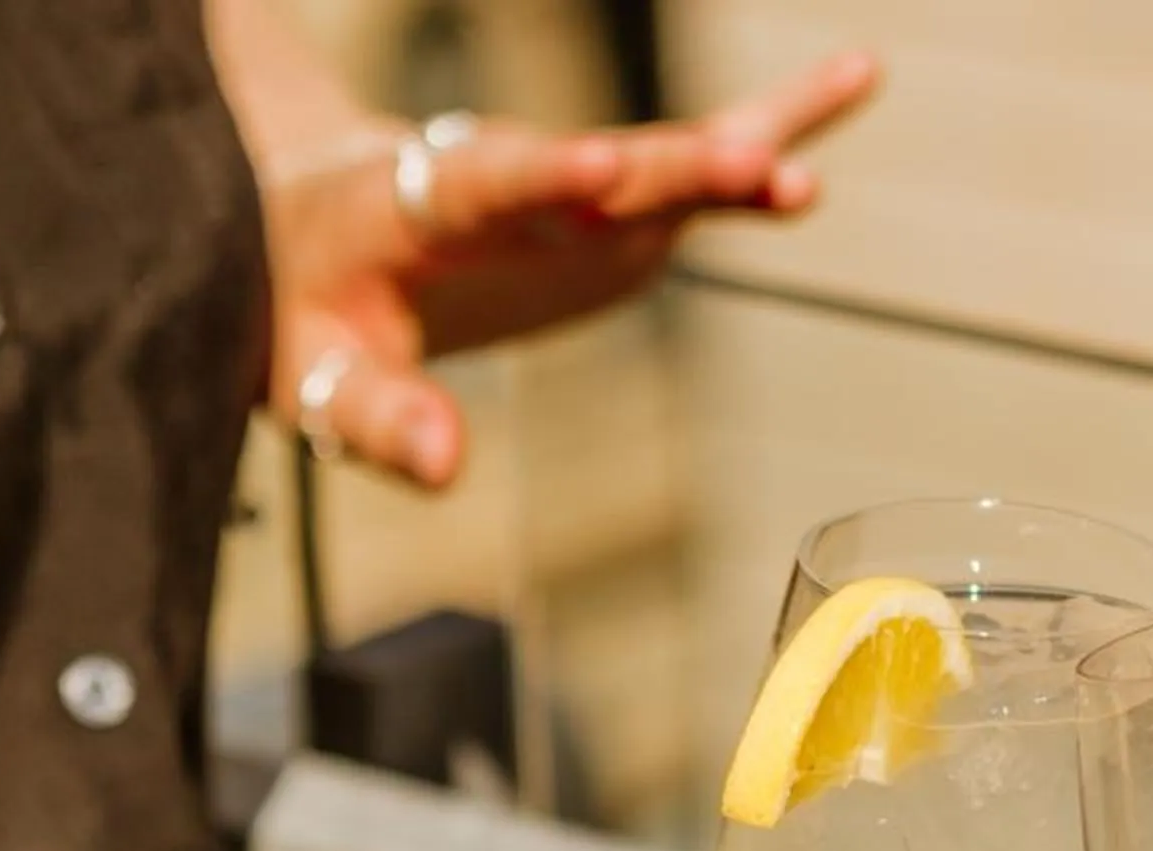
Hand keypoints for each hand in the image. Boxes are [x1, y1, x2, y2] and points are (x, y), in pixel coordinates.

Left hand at [258, 50, 877, 484]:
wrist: (308, 239)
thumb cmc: (299, 310)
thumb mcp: (314, 380)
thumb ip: (383, 420)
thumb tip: (449, 464)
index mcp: (412, 204)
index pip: (485, 183)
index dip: (547, 177)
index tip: (605, 169)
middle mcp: (504, 175)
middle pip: (595, 172)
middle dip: (669, 170)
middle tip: (747, 167)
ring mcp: (571, 187)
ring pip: (660, 163)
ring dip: (730, 164)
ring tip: (797, 177)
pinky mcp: (620, 206)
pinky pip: (698, 163)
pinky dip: (776, 127)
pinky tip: (853, 83)